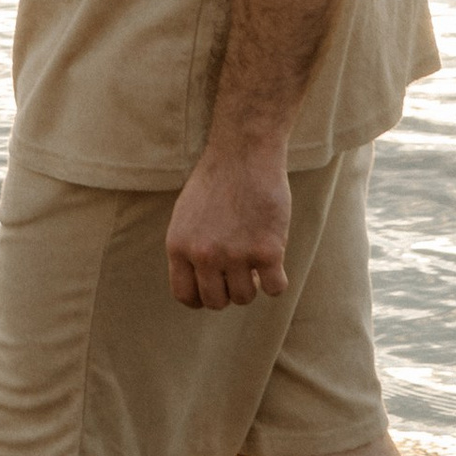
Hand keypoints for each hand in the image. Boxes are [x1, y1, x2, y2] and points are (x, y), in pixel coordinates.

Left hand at [165, 145, 292, 307]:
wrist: (244, 153)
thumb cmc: (216, 179)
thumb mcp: (185, 215)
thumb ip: (189, 248)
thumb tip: (202, 281)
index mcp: (178, 246)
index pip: (184, 295)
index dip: (201, 298)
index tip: (215, 289)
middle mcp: (203, 255)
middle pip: (216, 302)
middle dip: (228, 292)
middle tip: (239, 272)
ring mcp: (235, 255)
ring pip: (245, 298)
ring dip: (253, 284)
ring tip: (255, 260)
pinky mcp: (267, 251)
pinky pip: (274, 289)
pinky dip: (277, 280)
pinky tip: (275, 262)